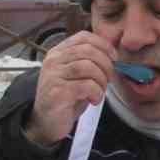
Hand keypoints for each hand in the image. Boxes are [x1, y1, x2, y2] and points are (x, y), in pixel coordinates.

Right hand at [26, 31, 112, 145]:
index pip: (83, 37)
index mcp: (58, 52)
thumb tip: (112, 56)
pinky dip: (96, 93)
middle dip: (105, 64)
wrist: (45, 122)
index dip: (103, 45)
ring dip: (101, 80)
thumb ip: (88, 62)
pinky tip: (94, 100)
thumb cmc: (65, 98)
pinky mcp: (58, 92)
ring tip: (100, 91)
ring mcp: (53, 75)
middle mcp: (53, 60)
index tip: (114, 57)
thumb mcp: (76, 76)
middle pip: (88, 51)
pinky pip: (86, 85)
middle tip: (108, 79)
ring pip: (88, 67)